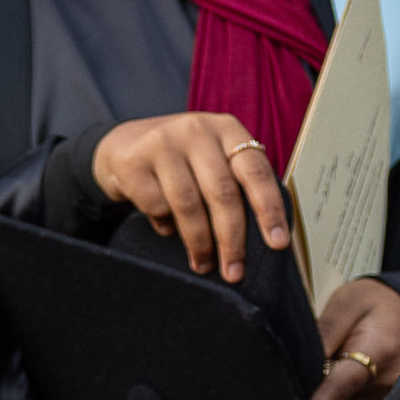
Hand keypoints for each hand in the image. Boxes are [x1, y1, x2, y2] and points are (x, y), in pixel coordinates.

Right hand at [88, 111, 293, 282]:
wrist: (121, 145)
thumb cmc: (181, 160)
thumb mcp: (212, 158)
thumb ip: (236, 182)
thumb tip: (264, 236)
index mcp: (227, 129)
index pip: (255, 171)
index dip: (269, 209)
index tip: (278, 242)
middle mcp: (196, 130)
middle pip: (222, 193)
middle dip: (232, 239)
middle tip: (234, 271)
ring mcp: (161, 143)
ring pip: (188, 205)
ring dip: (199, 242)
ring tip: (204, 264)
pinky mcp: (132, 161)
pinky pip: (156, 206)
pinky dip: (165, 225)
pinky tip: (168, 228)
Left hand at [308, 278, 399, 399]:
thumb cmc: (370, 303)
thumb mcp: (345, 304)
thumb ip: (325, 331)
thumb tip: (302, 361)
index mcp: (380, 349)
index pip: (345, 383)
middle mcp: (390, 379)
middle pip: (339, 398)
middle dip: (317, 389)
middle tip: (314, 363)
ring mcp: (391, 394)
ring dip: (329, 394)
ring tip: (333, 364)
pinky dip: (340, 398)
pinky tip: (340, 376)